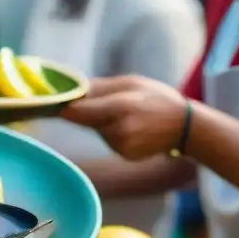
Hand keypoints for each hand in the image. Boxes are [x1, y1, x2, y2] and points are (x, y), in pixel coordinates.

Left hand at [61, 75, 188, 160]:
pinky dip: (112, 132)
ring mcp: (121, 146)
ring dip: (100, 121)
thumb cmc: (159, 98)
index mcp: (121, 107)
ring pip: (97, 130)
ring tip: (124, 113)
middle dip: (81, 112)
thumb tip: (74, 89)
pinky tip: (130, 127)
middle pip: (85, 121)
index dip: (64, 107)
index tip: (51, 103)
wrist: (187, 128)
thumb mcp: (133, 82)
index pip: (79, 111)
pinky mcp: (124, 155)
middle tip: (81, 102)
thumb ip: (101, 87)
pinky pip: (108, 139)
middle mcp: (119, 130)